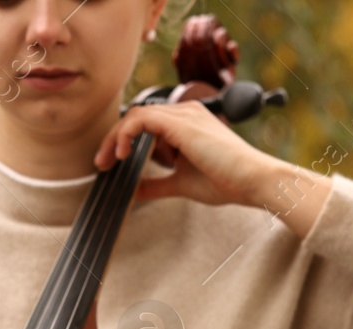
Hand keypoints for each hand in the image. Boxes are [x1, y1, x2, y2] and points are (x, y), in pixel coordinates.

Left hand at [92, 100, 329, 237]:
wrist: (252, 181)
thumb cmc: (226, 182)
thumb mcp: (181, 184)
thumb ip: (157, 184)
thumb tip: (134, 191)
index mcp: (187, 124)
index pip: (145, 122)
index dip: (123, 140)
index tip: (111, 163)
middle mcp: (185, 114)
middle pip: (136, 115)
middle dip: (113, 139)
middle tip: (101, 164)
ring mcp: (184, 115)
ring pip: (136, 114)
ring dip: (115, 137)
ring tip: (108, 160)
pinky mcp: (181, 123)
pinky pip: (142, 118)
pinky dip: (126, 134)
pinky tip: (123, 153)